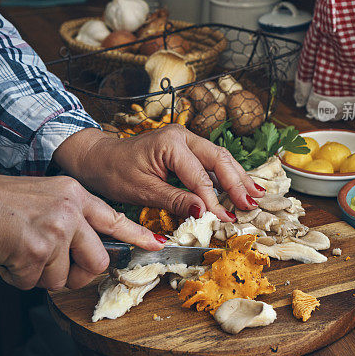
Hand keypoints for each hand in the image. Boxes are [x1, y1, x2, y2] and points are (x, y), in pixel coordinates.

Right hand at [0, 167, 164, 290]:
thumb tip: (82, 252)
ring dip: (40, 276)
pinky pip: (35, 283)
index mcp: (76, 195)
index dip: (137, 236)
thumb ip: (71, 218)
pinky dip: (18, 278)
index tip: (157, 245)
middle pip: (98, 262)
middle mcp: (72, 210)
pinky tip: (8, 256)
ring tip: (21, 254)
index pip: (114, 219)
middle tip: (53, 268)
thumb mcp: (47, 197)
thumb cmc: (1, 202)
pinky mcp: (37, 250)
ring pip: (63, 279)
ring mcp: (56, 230)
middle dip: (77, 275)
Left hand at [53, 124, 265, 221]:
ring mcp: (185, 139)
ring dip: (238, 176)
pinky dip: (227, 173)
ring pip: (220, 157)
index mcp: (171, 144)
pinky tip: (241, 184)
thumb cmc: (114, 172)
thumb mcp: (142, 190)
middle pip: (219, 159)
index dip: (214, 200)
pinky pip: (211, 160)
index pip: (201, 176)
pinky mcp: (186, 147)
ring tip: (256, 194)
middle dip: (237, 182)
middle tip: (251, 204)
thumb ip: (175, 199)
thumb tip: (203, 211)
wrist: (98, 158)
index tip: (225, 219)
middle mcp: (182, 136)